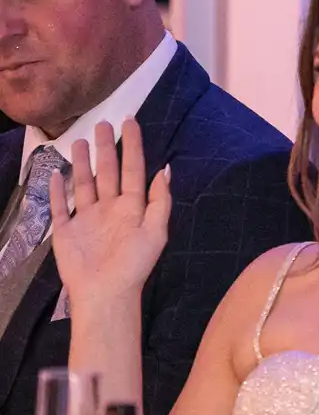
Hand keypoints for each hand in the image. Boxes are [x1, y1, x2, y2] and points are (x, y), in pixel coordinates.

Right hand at [49, 119, 171, 307]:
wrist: (105, 292)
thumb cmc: (134, 263)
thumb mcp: (156, 231)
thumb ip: (161, 200)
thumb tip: (165, 168)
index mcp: (133, 207)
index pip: (133, 169)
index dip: (133, 146)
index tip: (130, 122)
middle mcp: (110, 208)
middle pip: (107, 171)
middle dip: (106, 148)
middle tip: (102, 124)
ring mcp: (87, 218)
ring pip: (84, 183)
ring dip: (83, 163)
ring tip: (80, 141)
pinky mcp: (67, 230)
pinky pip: (60, 206)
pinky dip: (57, 190)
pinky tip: (56, 173)